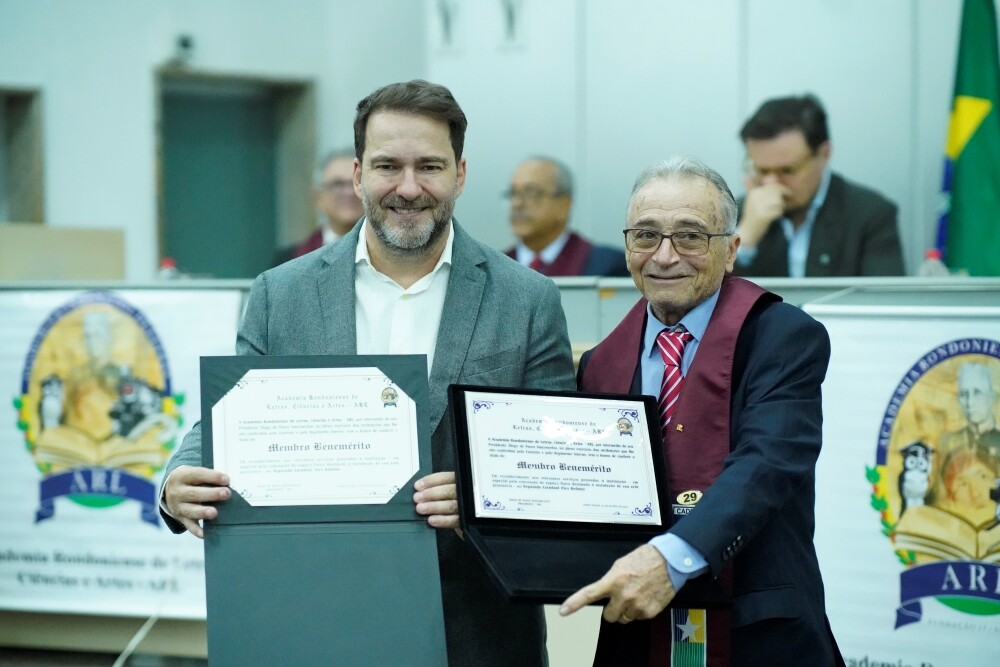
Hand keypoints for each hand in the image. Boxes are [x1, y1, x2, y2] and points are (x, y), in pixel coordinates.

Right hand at [162, 465, 229, 538]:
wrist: (170, 490)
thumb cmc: (190, 480)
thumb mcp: (194, 473)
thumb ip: (209, 477)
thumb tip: (228, 483)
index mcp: (181, 476)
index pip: (197, 475)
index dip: (212, 477)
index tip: (227, 479)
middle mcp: (177, 492)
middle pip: (194, 493)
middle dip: (211, 494)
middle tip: (226, 494)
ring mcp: (178, 507)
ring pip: (191, 510)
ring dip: (203, 512)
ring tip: (215, 513)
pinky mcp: (181, 519)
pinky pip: (189, 526)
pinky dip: (197, 531)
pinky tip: (206, 533)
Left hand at [414, 471, 459, 532]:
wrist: (470, 518)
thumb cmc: (453, 500)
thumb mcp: (448, 489)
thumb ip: (437, 487)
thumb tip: (419, 489)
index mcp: (459, 481)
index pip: (445, 477)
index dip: (430, 481)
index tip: (417, 486)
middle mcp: (464, 492)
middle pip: (448, 491)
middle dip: (430, 494)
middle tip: (417, 498)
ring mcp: (465, 507)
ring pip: (450, 506)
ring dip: (433, 507)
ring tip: (420, 509)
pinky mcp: (465, 520)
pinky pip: (454, 520)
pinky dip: (442, 520)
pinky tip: (431, 520)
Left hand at [558, 544, 675, 623]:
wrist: (669, 561)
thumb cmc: (646, 559)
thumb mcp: (620, 565)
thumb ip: (610, 580)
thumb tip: (604, 592)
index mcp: (614, 580)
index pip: (589, 594)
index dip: (574, 604)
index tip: (564, 611)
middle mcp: (624, 595)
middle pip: (608, 616)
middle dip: (612, 609)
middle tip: (620, 597)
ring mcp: (637, 605)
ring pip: (624, 618)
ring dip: (626, 610)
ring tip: (636, 594)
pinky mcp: (649, 612)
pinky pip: (638, 618)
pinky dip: (640, 611)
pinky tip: (646, 597)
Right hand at [738, 181, 788, 248]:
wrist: (747, 231)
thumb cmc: (751, 214)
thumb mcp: (751, 198)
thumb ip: (752, 185)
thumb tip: (747, 174)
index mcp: (754, 192)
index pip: (773, 186)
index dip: (783, 189)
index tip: (788, 193)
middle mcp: (756, 198)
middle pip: (777, 192)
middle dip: (783, 198)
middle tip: (784, 203)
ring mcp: (760, 207)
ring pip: (779, 202)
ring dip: (781, 207)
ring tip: (776, 210)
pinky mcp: (764, 216)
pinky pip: (778, 211)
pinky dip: (779, 214)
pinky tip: (774, 217)